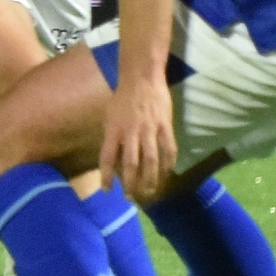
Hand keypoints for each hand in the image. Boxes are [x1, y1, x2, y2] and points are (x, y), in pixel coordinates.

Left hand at [101, 76, 176, 201]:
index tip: (107, 190)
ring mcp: (149, 130)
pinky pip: (168, 149)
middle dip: (130, 184)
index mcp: (113, 130)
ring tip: (149, 192)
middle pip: (131, 164)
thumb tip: (114, 159)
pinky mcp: (165, 126)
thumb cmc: (122, 98)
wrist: (142, 78)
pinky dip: (168, 164)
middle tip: (130, 197)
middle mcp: (130, 132)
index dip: (106, 176)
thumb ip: (112, 137)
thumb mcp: (109, 116)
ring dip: (150, 179)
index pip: (107, 157)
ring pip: (151, 161)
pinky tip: (167, 174)